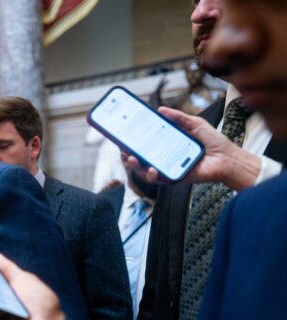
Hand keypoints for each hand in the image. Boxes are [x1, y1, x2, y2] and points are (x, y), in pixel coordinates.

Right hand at [125, 107, 260, 190]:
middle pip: (140, 158)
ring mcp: (168, 168)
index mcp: (168, 144)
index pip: (146, 143)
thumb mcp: (195, 124)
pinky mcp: (174, 178)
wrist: (228, 158)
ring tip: (130, 158)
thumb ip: (179, 117)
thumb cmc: (214, 142)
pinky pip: (159, 179)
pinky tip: (150, 168)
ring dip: (134, 165)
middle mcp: (165, 157)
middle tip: (122, 148)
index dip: (133, 141)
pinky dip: (151, 175)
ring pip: (145, 170)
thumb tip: (160, 110)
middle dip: (127, 154)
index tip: (123, 135)